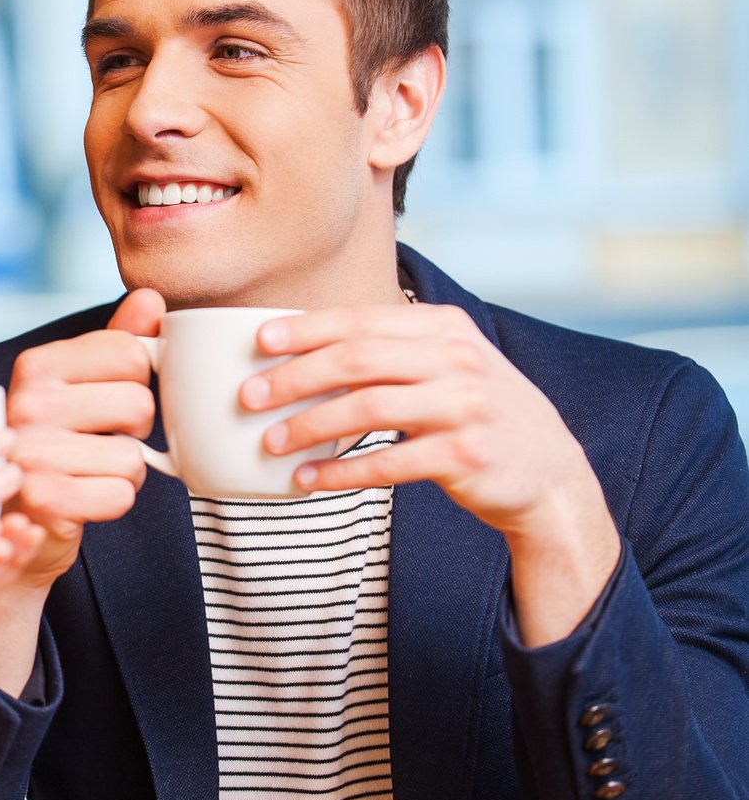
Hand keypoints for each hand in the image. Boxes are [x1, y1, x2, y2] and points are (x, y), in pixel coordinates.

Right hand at [4, 289, 164, 594]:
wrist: (17, 516)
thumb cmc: (58, 443)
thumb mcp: (82, 385)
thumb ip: (118, 341)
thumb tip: (151, 299)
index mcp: (37, 365)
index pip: (131, 353)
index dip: (136, 382)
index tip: (108, 401)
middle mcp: (27, 403)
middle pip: (139, 404)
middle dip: (134, 430)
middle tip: (100, 441)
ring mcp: (31, 452)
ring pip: (134, 457)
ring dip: (125, 472)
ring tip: (89, 472)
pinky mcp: (43, 499)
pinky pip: (121, 495)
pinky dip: (114, 502)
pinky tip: (85, 498)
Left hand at [245, 302, 620, 642]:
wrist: (549, 474)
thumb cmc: (476, 414)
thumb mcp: (448, 365)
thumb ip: (392, 351)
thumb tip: (302, 351)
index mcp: (445, 328)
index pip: (361, 320)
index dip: (305, 330)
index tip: (259, 342)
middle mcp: (458, 360)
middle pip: (357, 360)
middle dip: (294, 378)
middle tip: (250, 396)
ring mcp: (467, 406)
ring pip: (367, 409)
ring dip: (309, 426)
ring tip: (270, 442)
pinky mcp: (467, 455)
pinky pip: (388, 462)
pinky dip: (340, 472)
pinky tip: (307, 478)